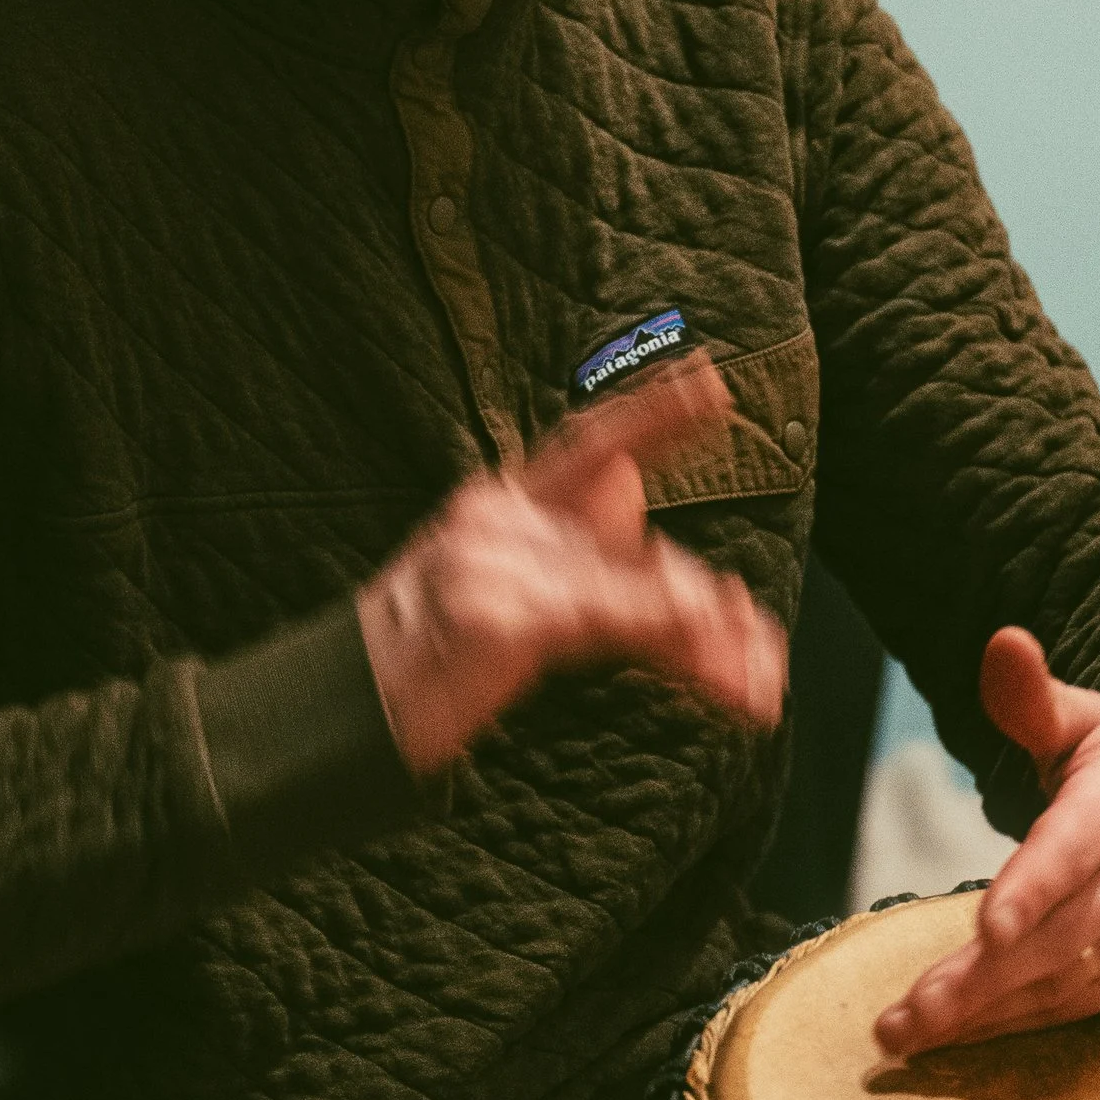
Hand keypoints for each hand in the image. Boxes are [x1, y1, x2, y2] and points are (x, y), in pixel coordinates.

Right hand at [358, 353, 787, 775]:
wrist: (333, 712)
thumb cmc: (420, 663)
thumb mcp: (497, 595)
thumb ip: (571, 559)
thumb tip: (637, 503)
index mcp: (500, 505)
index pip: (588, 444)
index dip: (655, 416)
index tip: (713, 386)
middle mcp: (501, 517)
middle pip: (637, 549)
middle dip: (707, 610)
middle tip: (766, 666)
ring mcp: (497, 560)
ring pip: (637, 589)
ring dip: (705, 647)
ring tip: (753, 690)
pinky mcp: (501, 613)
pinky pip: (612, 619)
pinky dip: (669, 636)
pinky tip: (713, 663)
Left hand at [874, 627, 1099, 1059]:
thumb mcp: (1095, 716)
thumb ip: (1035, 696)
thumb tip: (999, 644)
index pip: (1073, 851)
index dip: (1032, 892)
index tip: (988, 928)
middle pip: (1057, 938)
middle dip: (978, 983)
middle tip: (904, 1018)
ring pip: (1064, 985)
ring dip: (985, 1019)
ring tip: (909, 1036)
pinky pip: (1080, 1008)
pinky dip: (1019, 1026)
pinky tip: (960, 1037)